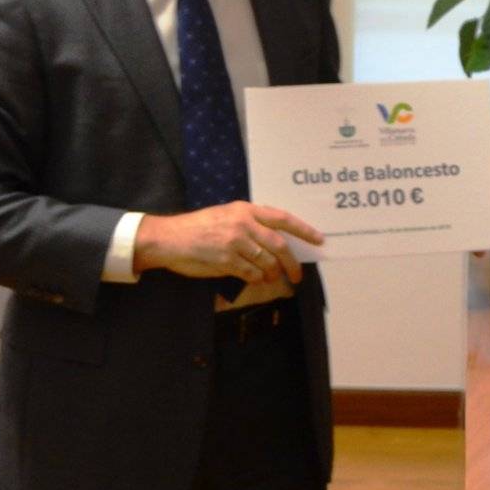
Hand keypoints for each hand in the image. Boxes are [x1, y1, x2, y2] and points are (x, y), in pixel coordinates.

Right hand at [136, 202, 323, 288]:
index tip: (319, 239)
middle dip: (292, 262)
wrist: (169, 238)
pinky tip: (255, 279)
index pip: (282, 218)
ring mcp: (235, 243)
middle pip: (279, 245)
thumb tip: (274, 240)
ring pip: (267, 262)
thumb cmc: (198, 227)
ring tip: (271, 278)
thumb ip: (249, 223)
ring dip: (272, 273)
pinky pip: (251, 273)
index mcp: (245, 210)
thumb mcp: (226, 215)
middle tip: (297, 274)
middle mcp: (243, 224)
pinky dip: (256, 279)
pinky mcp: (226, 261)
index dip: (303, 229)